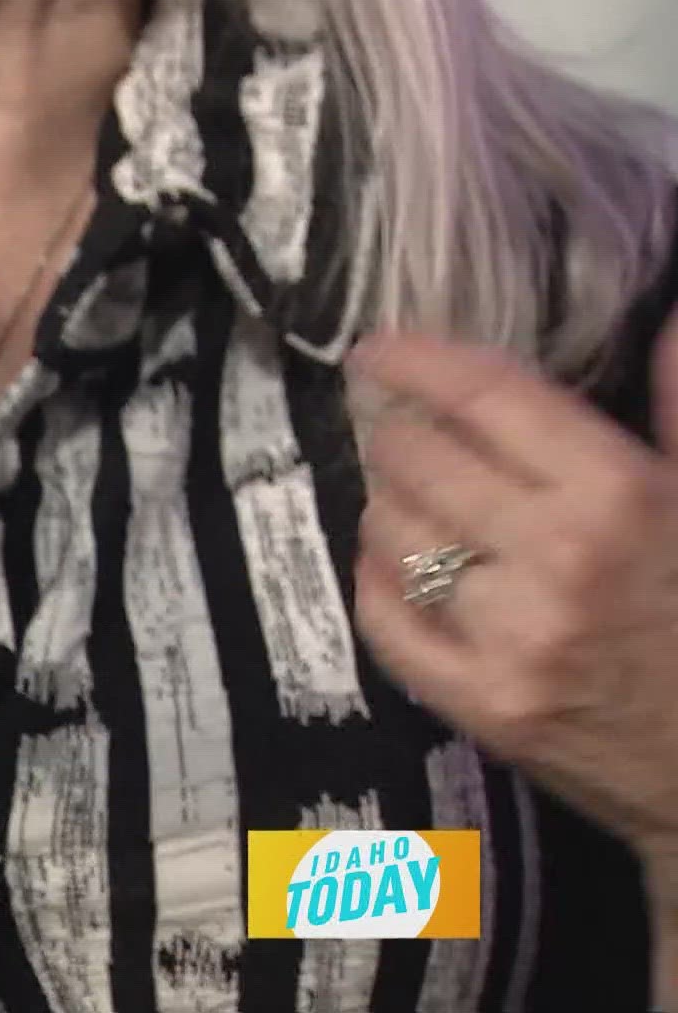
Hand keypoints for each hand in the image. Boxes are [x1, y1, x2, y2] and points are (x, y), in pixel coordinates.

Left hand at [349, 318, 677, 863]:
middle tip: (399, 428)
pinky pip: (386, 620)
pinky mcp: (480, 705)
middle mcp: (553, 559)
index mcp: (617, 495)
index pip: (487, 400)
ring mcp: (509, 638)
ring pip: (392, 534)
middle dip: (398, 432)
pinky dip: (377, 579)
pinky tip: (393, 563)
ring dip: (387, 502)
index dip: (419, 362)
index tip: (377, 348)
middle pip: (420, 462)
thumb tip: (664, 321)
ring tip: (406, 494)